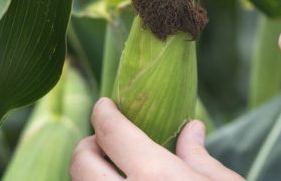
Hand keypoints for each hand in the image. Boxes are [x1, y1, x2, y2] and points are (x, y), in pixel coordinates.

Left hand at [70, 97, 242, 179]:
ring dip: (90, 177)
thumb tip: (191, 130)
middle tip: (103, 140)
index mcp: (154, 175)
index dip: (104, 114)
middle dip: (89, 144)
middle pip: (82, 162)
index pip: (112, 133)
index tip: (106, 106)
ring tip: (111, 172)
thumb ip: (198, 157)